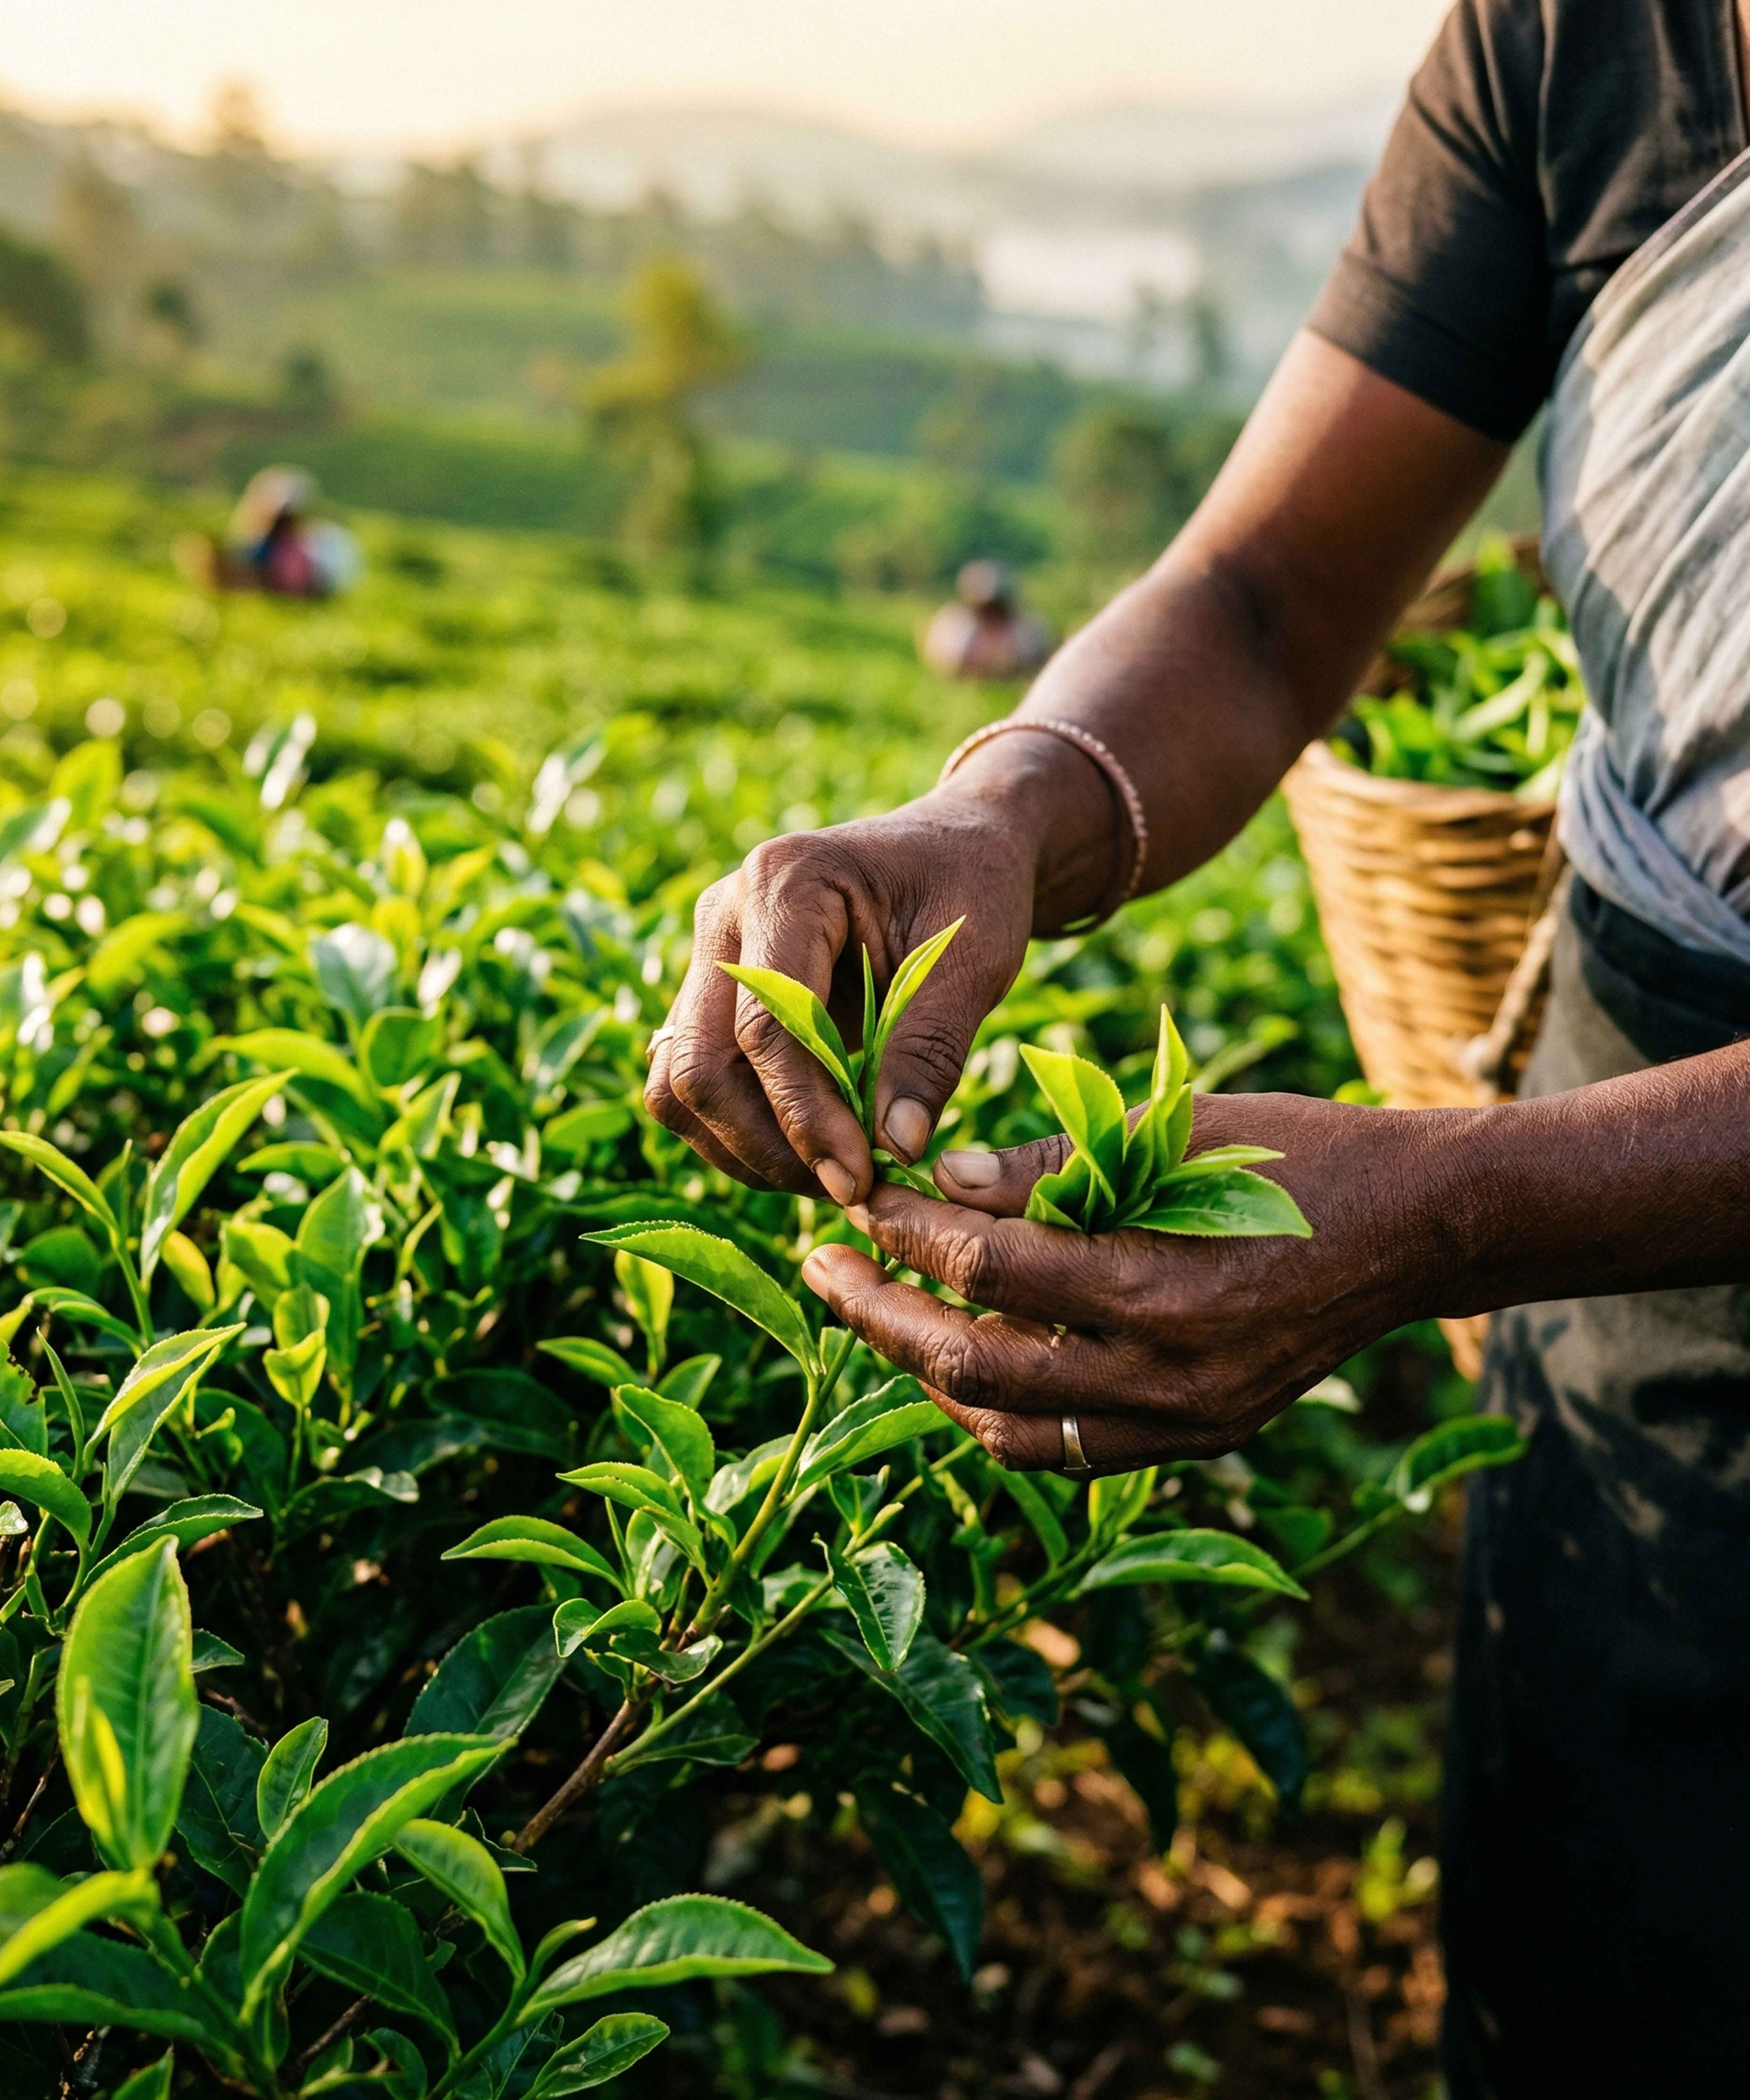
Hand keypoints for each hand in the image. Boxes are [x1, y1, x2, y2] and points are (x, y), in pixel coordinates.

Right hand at [646, 739, 1116, 1201]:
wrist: (956, 847)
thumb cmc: (973, 888)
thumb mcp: (977, 960)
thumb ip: (930, 1050)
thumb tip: (897, 1149)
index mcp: (786, 880)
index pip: (767, 1026)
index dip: (807, 1117)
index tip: (861, 1178)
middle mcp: (725, 914)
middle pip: (700, 1064)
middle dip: (768, 1145)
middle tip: (847, 1187)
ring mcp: (708, 954)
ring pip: (678, 1083)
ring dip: (744, 1148)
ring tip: (830, 1175)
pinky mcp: (712, 993)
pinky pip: (692, 1080)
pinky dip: (738, 1131)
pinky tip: (807, 1148)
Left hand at [800, 1091, 1454, 1472]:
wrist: (1415, 1228)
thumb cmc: (1296, 1156)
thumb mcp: (1176, 1132)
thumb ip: (1053, 1166)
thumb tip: (941, 1180)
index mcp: (1158, 1284)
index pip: (987, 1270)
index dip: (906, 1232)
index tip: (857, 1198)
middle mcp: (1166, 1373)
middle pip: (976, 1364)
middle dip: (882, 1315)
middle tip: (819, 1268)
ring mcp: (1184, 1420)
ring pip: (1011, 1427)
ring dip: (929, 1373)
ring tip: (878, 1316)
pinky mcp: (1198, 1438)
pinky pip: (1069, 1448)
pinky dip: (1001, 1411)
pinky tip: (961, 1363)